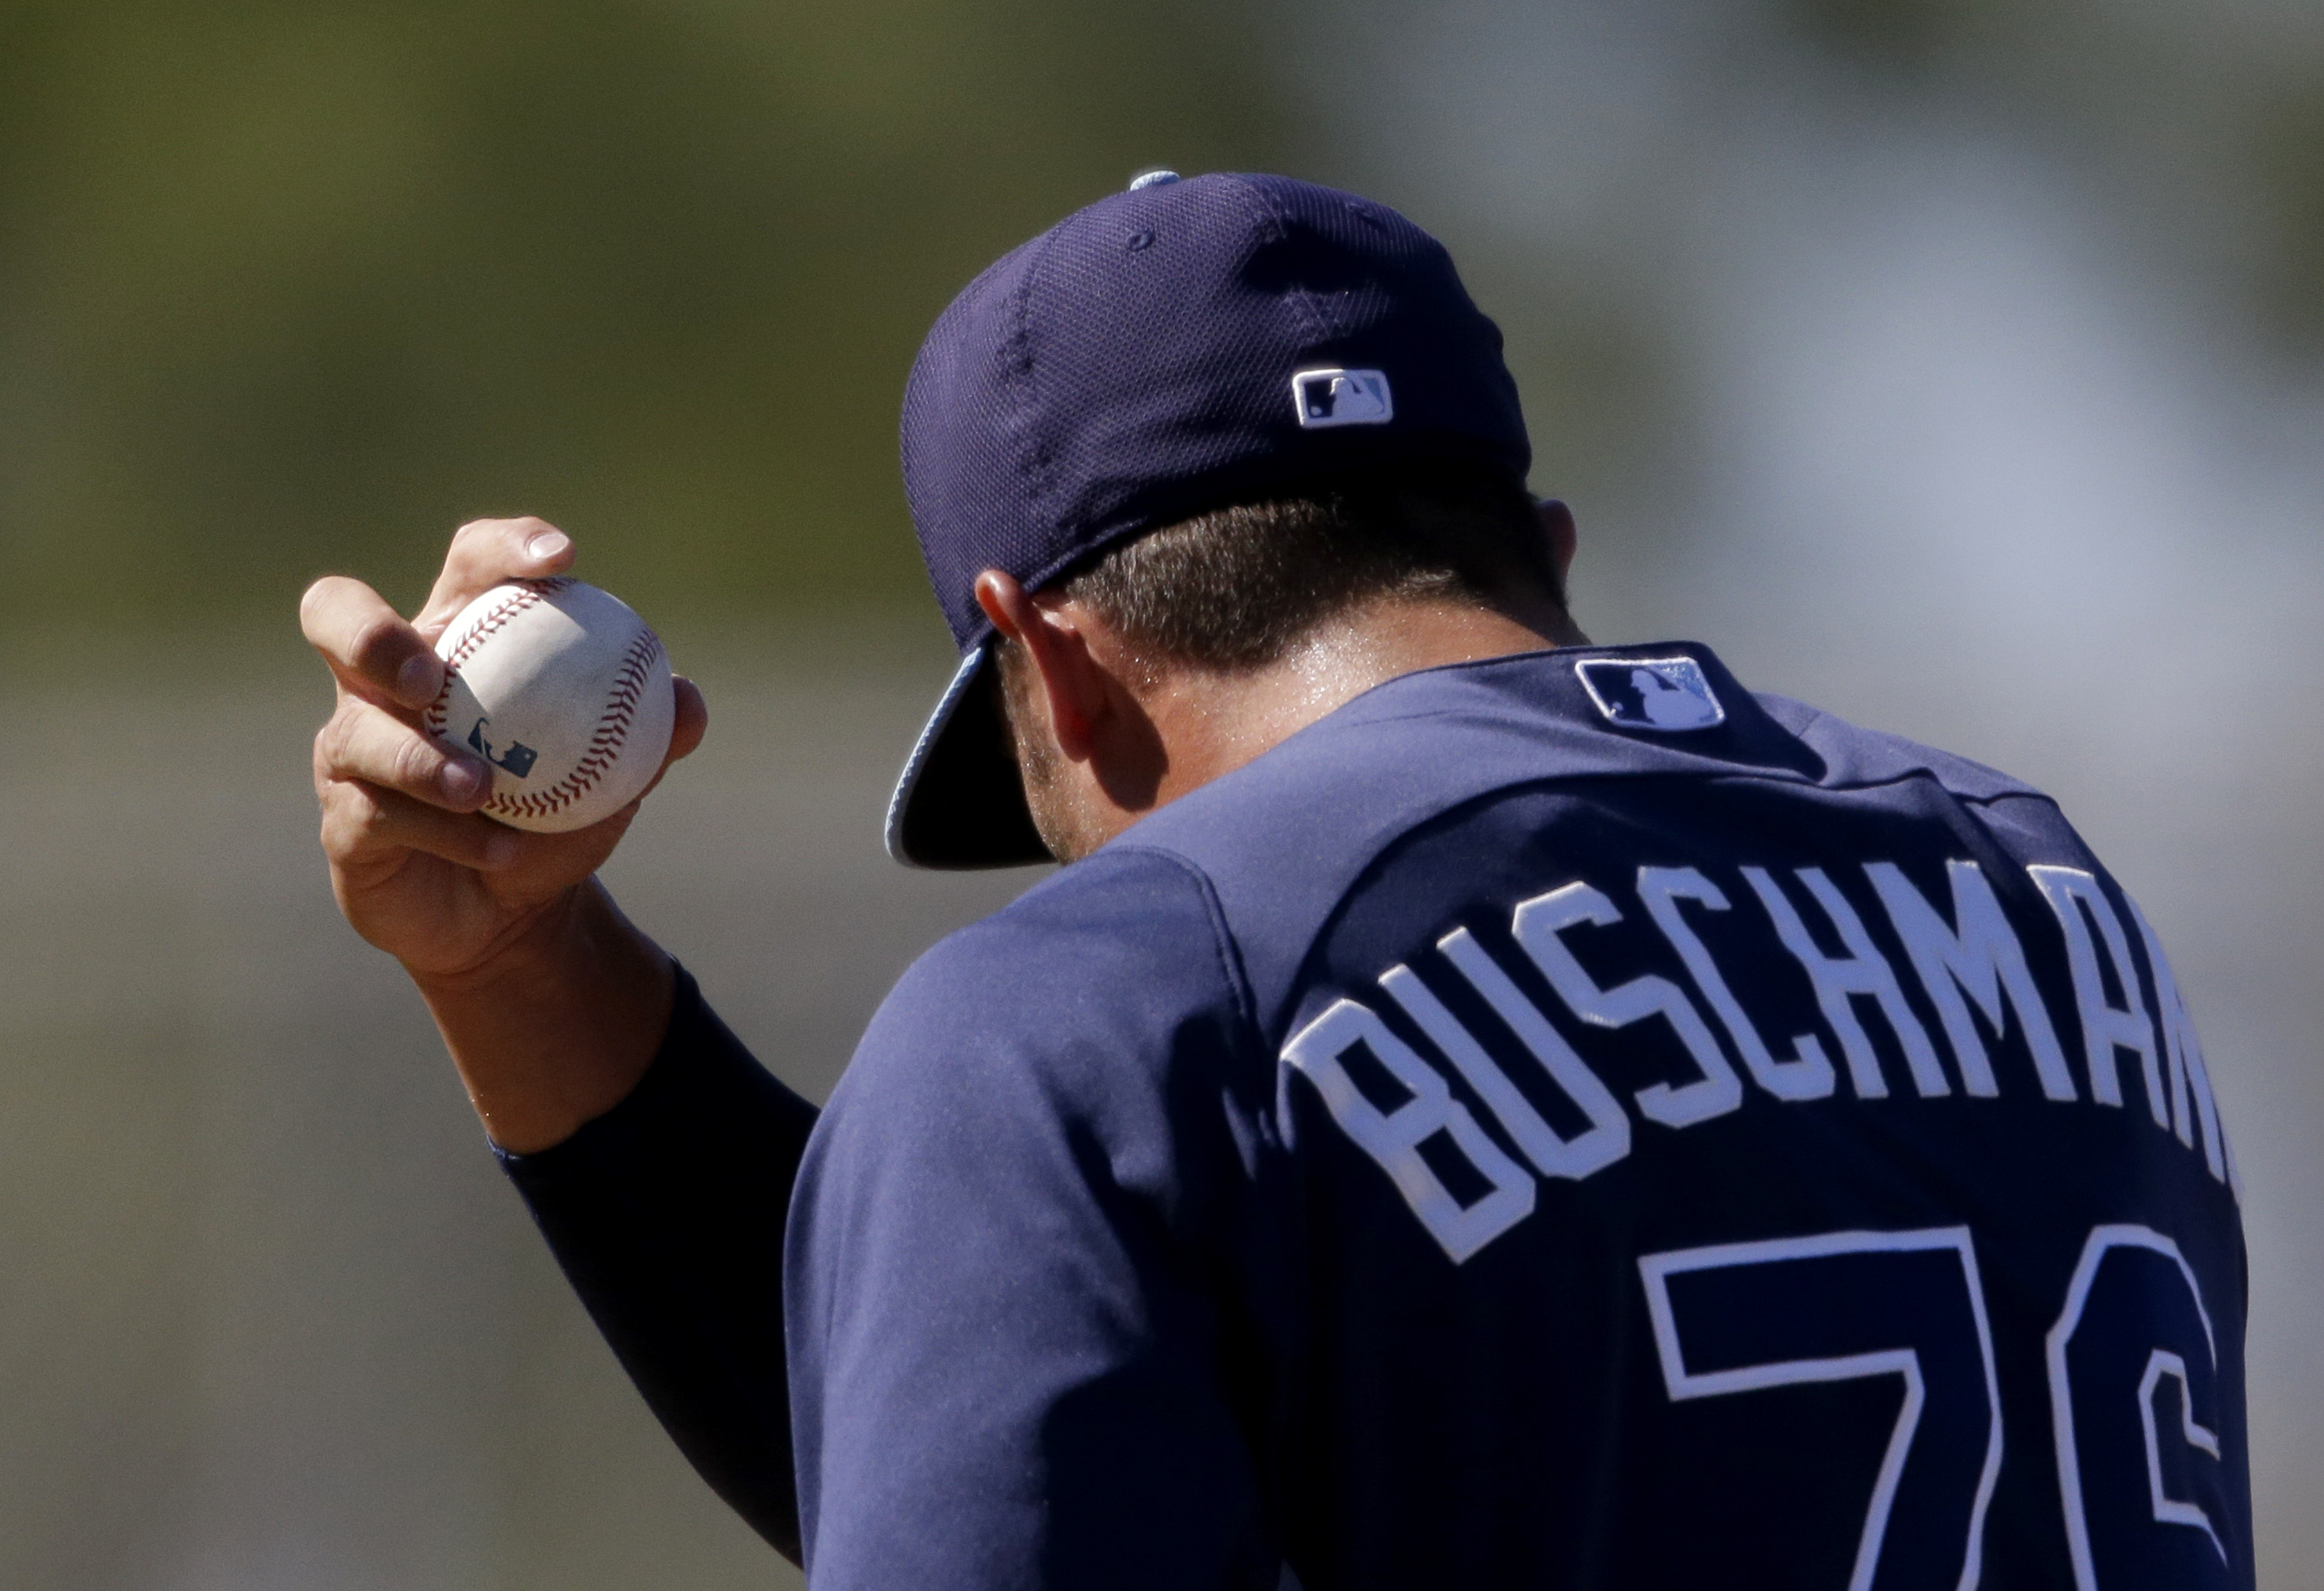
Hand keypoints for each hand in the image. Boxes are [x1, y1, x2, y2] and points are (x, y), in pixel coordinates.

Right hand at [303, 516, 706, 977]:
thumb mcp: (616, 774)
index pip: (469, 565)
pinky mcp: (342, 819)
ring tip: (481, 789)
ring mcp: (351, 748)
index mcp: (455, 639)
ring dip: (421, 761)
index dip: (503, 546)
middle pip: (335, 613)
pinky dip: (447, 833)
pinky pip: (380, 815)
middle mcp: (383, 682)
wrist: (514, 913)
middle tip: (432, 677)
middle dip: (372, 634)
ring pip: (359, 734)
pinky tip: (501, 849)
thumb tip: (687, 700)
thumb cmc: (559, 815)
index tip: (561, 558)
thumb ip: (653, 731)